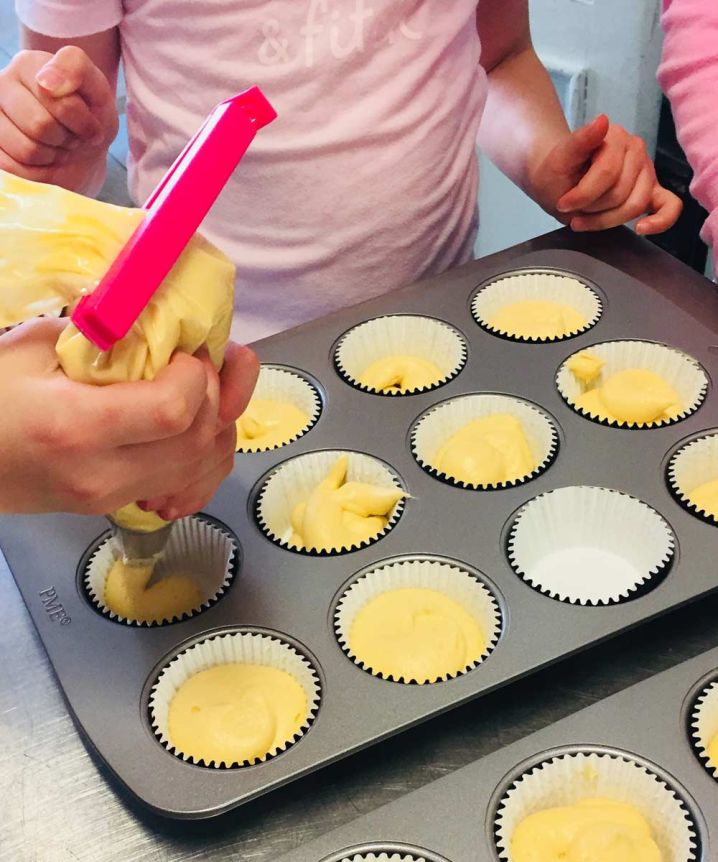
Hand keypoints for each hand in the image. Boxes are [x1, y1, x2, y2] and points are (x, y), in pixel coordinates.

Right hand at [0, 46, 117, 192]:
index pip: (53, 96)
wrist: (82, 151)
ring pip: (27, 150)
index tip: (91, 125)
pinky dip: (39, 173)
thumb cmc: (90, 117)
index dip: (81, 121)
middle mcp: (2, 86)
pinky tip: (44, 160)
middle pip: (40, 125)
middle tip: (72, 137)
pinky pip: (16, 170)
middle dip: (66, 139)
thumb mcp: (98, 90)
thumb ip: (76, 68)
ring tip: (59, 146)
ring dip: (53, 156)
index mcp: (27, 64)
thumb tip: (47, 82)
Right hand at [0, 318, 257, 516]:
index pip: (171, 410)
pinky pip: (185, 487)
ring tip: (200, 392)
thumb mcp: (32, 348)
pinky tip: (198, 432)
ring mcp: (111, 498)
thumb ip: (100, 334)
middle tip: (197, 367)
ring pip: (200, 468)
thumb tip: (162, 325)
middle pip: (196, 441)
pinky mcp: (116, 506)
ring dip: (215, 425)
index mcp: (77, 426)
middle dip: (213, 396)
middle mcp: (102, 473)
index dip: (195, 377)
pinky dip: (204, 459)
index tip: (185, 352)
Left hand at [531, 115, 681, 234]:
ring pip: (635, 206)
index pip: (607, 174)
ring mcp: (647, 171)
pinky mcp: (653, 191)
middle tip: (574, 209)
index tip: (562, 204)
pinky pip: (669, 207)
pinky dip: (660, 222)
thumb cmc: (557, 173)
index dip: (583, 195)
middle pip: (620, 193)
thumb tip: (603, 121)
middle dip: (593, 208)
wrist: (557, 182)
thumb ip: (579, 141)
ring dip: (606, 219)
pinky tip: (641, 228)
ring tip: (586, 217)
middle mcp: (636, 150)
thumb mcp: (559, 159)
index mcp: (615, 137)